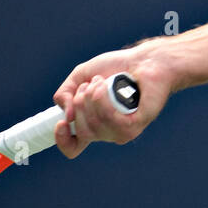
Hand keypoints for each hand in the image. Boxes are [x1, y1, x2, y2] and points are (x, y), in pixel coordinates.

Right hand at [52, 45, 171, 157]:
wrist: (145, 60)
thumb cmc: (117, 67)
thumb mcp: (81, 76)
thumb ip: (64, 94)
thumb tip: (66, 117)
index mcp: (93, 123)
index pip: (73, 147)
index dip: (62, 139)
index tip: (62, 122)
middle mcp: (107, 131)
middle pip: (81, 131)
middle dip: (80, 102)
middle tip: (93, 83)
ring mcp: (121, 131)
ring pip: (94, 125)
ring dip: (93, 96)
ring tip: (104, 81)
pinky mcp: (135, 125)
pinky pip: (110, 120)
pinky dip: (105, 99)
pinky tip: (111, 86)